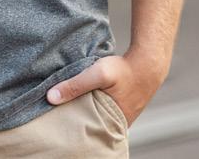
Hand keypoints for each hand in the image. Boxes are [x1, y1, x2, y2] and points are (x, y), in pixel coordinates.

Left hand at [45, 51, 166, 127]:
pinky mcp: (121, 109)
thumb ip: (75, 85)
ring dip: (86, 113)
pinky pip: (103, 112)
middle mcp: (116, 125)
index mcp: (111, 125)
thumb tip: (50, 97)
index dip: (72, 130)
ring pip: (97, 119)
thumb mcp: (97, 74)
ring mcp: (119, 118)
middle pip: (91, 127)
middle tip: (61, 116)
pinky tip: (85, 100)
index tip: (58, 124)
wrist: (147, 63)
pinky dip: (94, 107)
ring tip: (70, 107)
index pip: (86, 135)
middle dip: (77, 123)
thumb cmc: (123, 70)